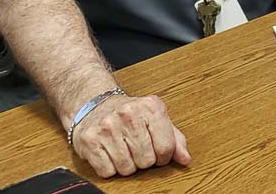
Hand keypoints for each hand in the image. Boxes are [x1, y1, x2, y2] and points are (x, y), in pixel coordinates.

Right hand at [71, 93, 190, 177]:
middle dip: (144, 160)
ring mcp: (107, 126)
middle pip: (146, 160)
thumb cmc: (130, 114)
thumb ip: (174, 139)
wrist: (94, 103)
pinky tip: (110, 153)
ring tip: (123, 149)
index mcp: (150, 106)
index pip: (166, 147)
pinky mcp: (89, 140)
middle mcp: (128, 113)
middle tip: (137, 148)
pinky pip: (107, 171)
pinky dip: (110, 168)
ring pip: (127, 168)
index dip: (164, 156)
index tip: (158, 152)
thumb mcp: (156, 119)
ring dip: (127, 165)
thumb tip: (185, 159)